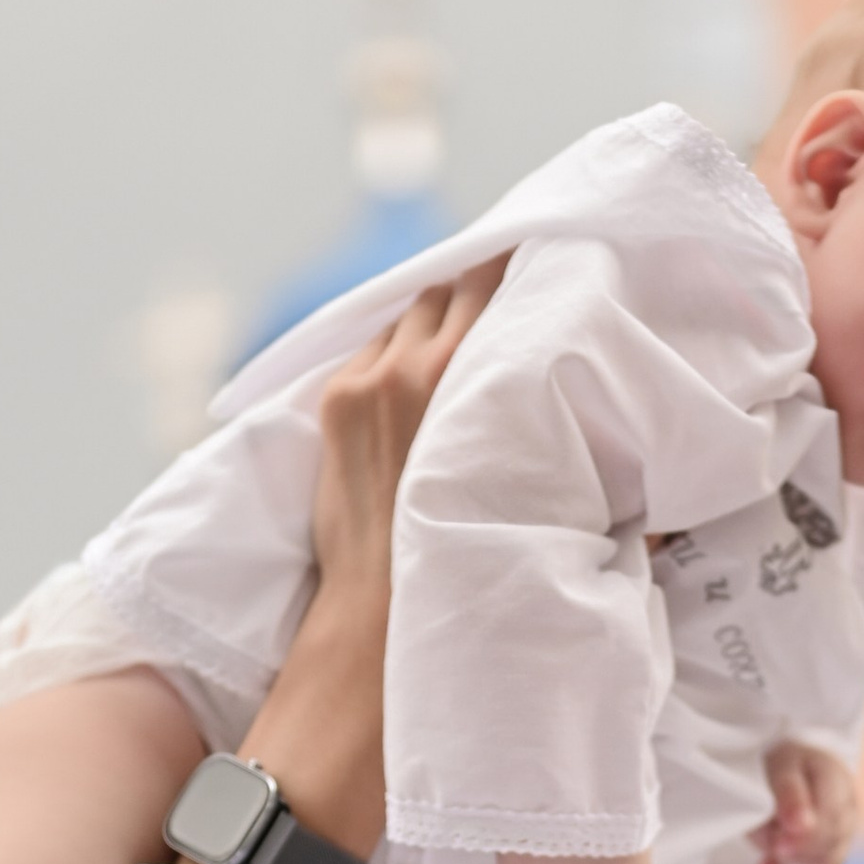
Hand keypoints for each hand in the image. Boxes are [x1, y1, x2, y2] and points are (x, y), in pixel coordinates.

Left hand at [309, 259, 509, 615]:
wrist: (383, 595)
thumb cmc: (469, 541)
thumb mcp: (509, 458)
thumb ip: (510, 397)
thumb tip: (528, 363)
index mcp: (461, 375)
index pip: (484, 285)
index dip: (503, 271)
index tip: (522, 268)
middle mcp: (410, 366)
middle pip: (441, 293)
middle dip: (464, 298)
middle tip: (487, 312)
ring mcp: (365, 381)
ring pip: (402, 319)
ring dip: (422, 327)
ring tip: (443, 354)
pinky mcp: (336, 400)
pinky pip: (367, 352)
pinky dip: (388, 358)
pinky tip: (404, 387)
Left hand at [755, 740, 858, 863]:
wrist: (785, 773)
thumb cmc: (783, 766)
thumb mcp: (781, 767)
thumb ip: (791, 794)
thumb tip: (801, 827)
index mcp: (838, 781)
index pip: (833, 818)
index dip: (806, 836)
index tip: (777, 842)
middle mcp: (848, 813)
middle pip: (829, 849)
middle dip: (792, 850)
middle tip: (769, 836)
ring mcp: (842, 840)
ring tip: (767, 843)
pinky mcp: (829, 860)